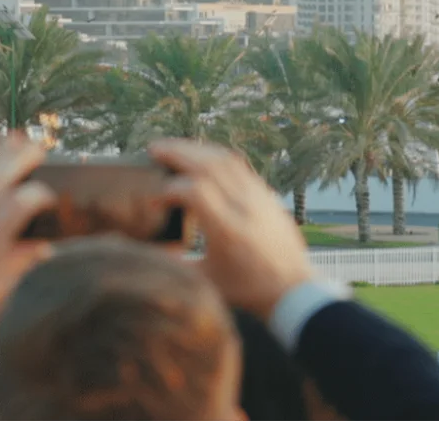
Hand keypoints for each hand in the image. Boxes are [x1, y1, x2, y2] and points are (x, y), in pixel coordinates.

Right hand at [151, 139, 312, 320]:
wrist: (293, 290)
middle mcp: (244, 208)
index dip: (169, 189)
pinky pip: (240, 165)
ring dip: (196, 148)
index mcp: (228, 231)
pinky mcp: (267, 195)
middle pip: (209, 165)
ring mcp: (259, 198)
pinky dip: (215, 155)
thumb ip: (175, 264)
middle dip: (177, 152)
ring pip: (225, 159)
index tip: (154, 200)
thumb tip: (145, 253)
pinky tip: (201, 156)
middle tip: (154, 149)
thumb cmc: (248, 290)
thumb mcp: (206, 280)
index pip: (195, 191)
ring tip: (173, 147)